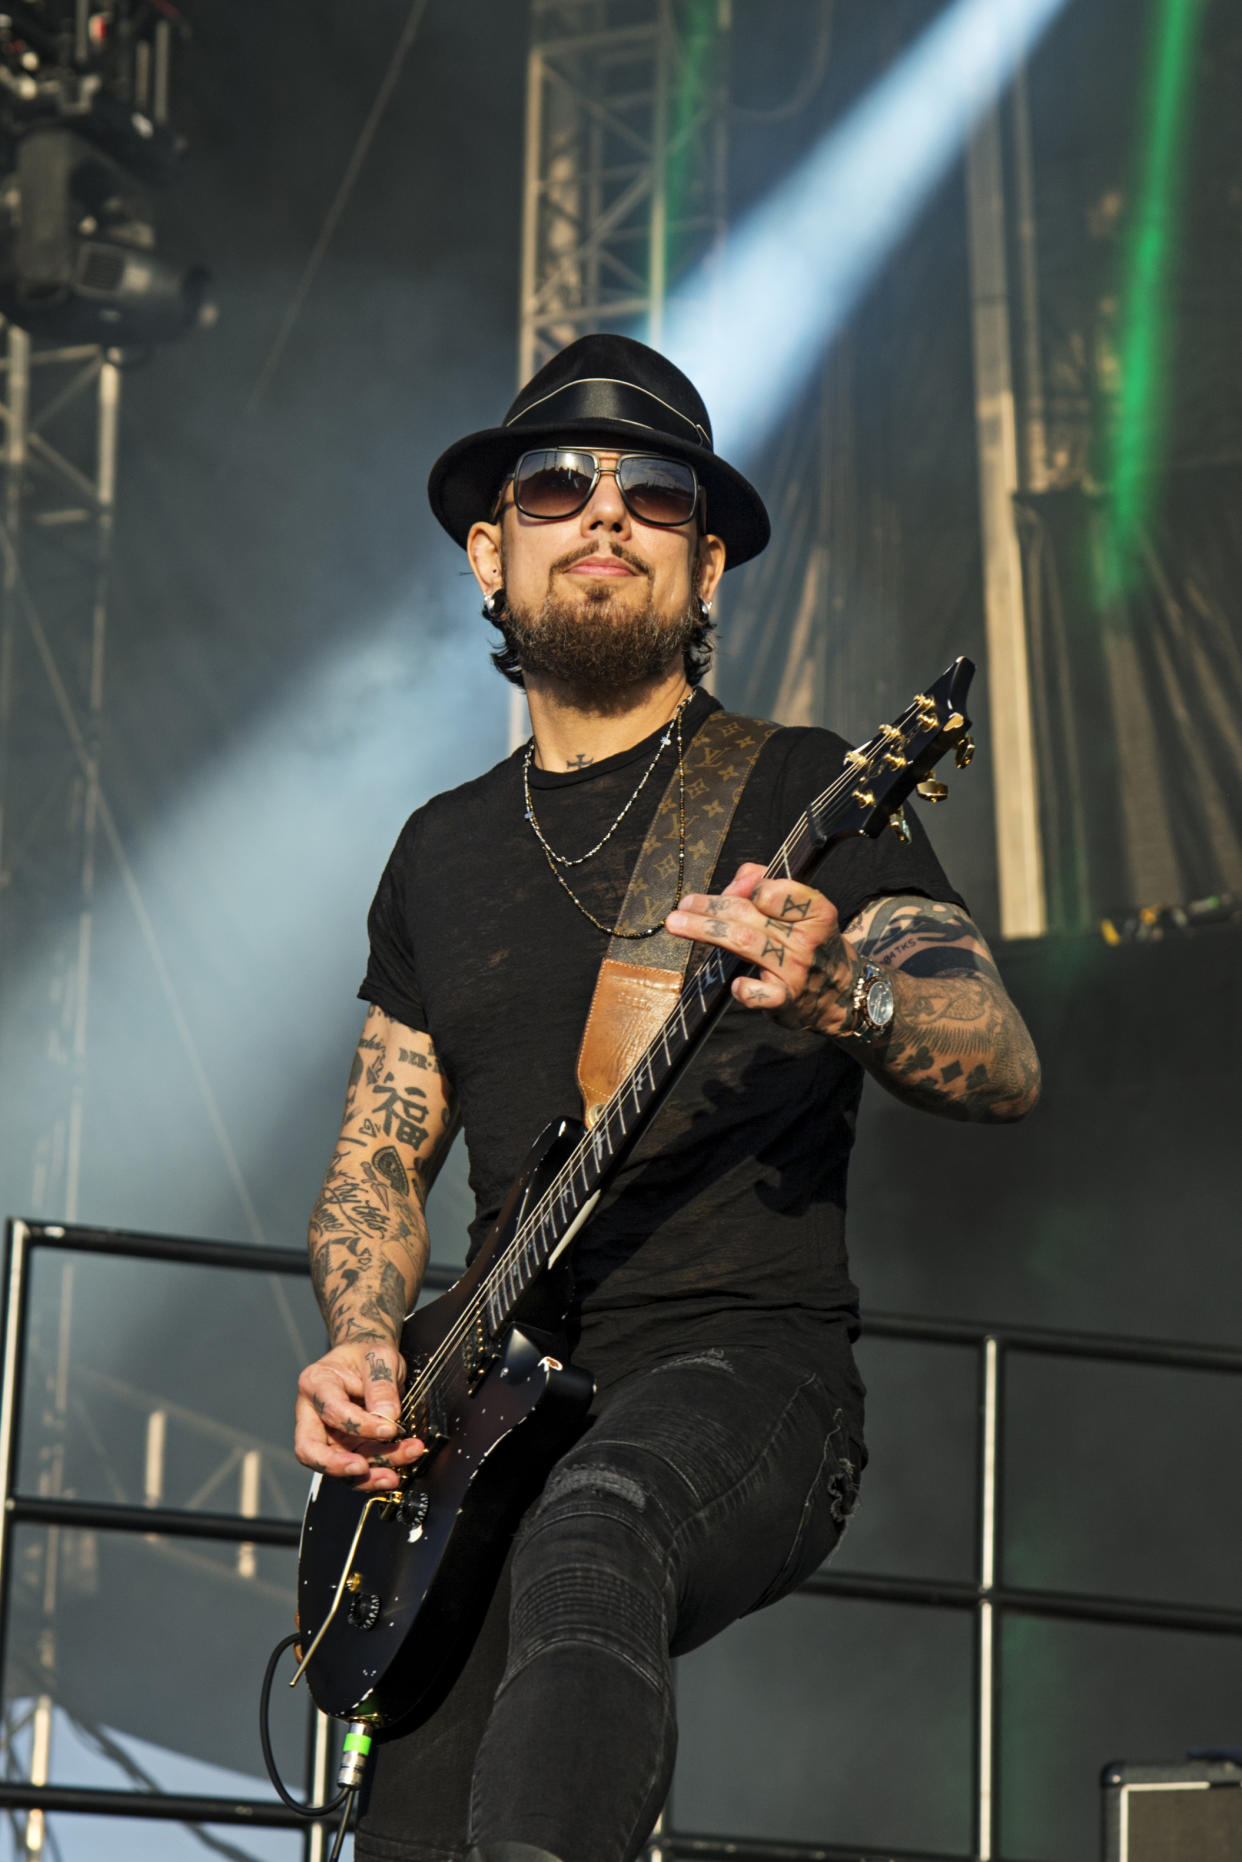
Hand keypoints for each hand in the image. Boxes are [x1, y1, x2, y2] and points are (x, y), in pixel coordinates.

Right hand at [294, 1339, 424, 1493]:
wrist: (370, 1359)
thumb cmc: (369, 1354)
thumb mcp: (380, 1358)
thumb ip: (382, 1385)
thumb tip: (387, 1417)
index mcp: (316, 1383)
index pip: (331, 1410)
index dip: (359, 1424)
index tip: (390, 1428)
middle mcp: (312, 1414)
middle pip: (309, 1450)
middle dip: (335, 1465)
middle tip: (363, 1468)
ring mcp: (326, 1435)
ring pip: (336, 1465)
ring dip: (368, 1474)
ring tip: (396, 1473)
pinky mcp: (343, 1449)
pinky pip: (354, 1470)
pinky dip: (374, 1476)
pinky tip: (395, 1474)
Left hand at [665, 862, 862, 1036]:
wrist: (840, 991)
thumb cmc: (809, 941)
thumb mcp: (802, 907)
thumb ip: (766, 883)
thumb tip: (738, 881)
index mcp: (816, 911)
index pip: (777, 891)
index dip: (752, 888)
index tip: (732, 891)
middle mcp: (808, 940)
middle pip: (749, 917)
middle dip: (710, 908)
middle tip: (682, 905)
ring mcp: (797, 971)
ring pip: (745, 944)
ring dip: (706, 932)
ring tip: (677, 924)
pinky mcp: (787, 1001)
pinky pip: (759, 993)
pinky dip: (743, 988)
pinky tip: (733, 983)